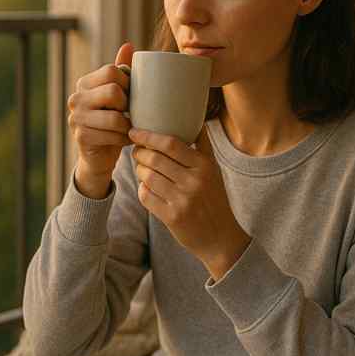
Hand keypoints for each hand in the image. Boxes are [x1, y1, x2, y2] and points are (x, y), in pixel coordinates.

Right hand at [69, 42, 134, 197]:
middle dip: (128, 105)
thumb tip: (128, 45)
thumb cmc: (113, 120)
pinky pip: (112, 134)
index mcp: (85, 83)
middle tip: (130, 114)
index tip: (131, 96)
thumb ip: (122, 71)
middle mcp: (76, 98)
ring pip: (114, 116)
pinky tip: (124, 140)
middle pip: (113, 90)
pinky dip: (124, 139)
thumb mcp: (119, 94)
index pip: (112, 71)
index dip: (128, 83)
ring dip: (128, 125)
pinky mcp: (81, 136)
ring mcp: (75, 117)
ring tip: (130, 128)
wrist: (100, 154)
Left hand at [129, 125, 250, 279]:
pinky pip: (146, 196)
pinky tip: (147, 187)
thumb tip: (197, 118)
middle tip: (137, 151)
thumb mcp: (214, 171)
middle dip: (139, 153)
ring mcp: (183, 200)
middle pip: (155, 159)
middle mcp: (194, 182)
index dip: (148, 136)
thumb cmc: (214, 199)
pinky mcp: (172, 217)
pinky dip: (142, 189)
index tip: (134, 132)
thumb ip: (203, 145)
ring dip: (139, 171)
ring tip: (142, 169)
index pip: (170, 144)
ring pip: (147, 177)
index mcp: (204, 166)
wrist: (220, 237)